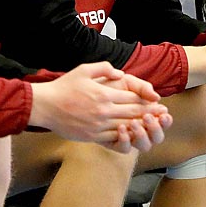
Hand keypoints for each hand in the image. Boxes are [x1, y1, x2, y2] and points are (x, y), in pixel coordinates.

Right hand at [31, 62, 171, 146]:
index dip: (147, 100)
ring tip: (152, 126)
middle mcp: (103, 110)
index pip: (132, 98)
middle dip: (149, 113)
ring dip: (140, 127)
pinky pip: (113, 138)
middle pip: (133, 113)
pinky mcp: (91, 136)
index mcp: (104, 93)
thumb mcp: (84, 69)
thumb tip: (120, 74)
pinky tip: (132, 135)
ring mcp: (98, 125)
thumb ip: (105, 68)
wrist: (44, 106)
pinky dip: (125, 137)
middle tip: (161, 115)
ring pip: (125, 127)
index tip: (157, 101)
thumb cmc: (64, 86)